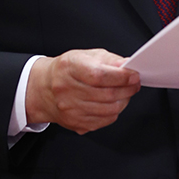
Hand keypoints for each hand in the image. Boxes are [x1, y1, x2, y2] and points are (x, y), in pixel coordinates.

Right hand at [25, 48, 140, 134]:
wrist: (45, 88)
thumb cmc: (67, 69)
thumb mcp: (86, 55)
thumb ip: (109, 60)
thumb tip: (127, 66)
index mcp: (69, 68)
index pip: (99, 75)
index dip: (121, 77)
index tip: (134, 75)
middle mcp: (67, 90)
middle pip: (106, 94)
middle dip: (127, 89)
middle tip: (134, 84)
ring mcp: (70, 109)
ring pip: (108, 110)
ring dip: (123, 101)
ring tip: (125, 93)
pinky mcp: (75, 123)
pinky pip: (103, 121)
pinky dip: (114, 112)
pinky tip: (113, 103)